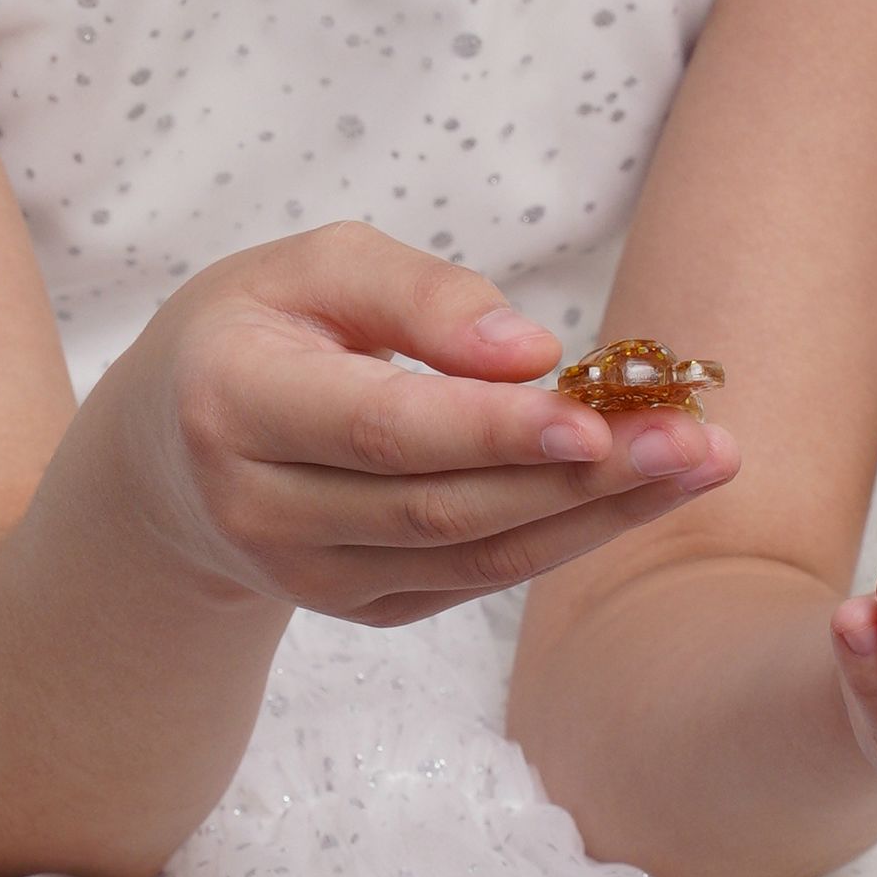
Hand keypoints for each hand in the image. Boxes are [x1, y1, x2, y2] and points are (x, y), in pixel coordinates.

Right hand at [110, 224, 738, 627]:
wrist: (172, 454)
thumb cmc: (260, 329)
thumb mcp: (313, 267)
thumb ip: (415, 292)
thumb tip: (529, 350)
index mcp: (233, 403)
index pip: (381, 428)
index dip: (492, 428)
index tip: (595, 412)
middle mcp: (262, 509)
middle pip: (444, 504)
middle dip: (582, 474)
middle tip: (696, 437)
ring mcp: (309, 578)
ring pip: (475, 556)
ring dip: (600, 513)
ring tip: (704, 461)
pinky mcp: (360, 609)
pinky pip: (479, 579)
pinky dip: (569, 536)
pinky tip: (645, 491)